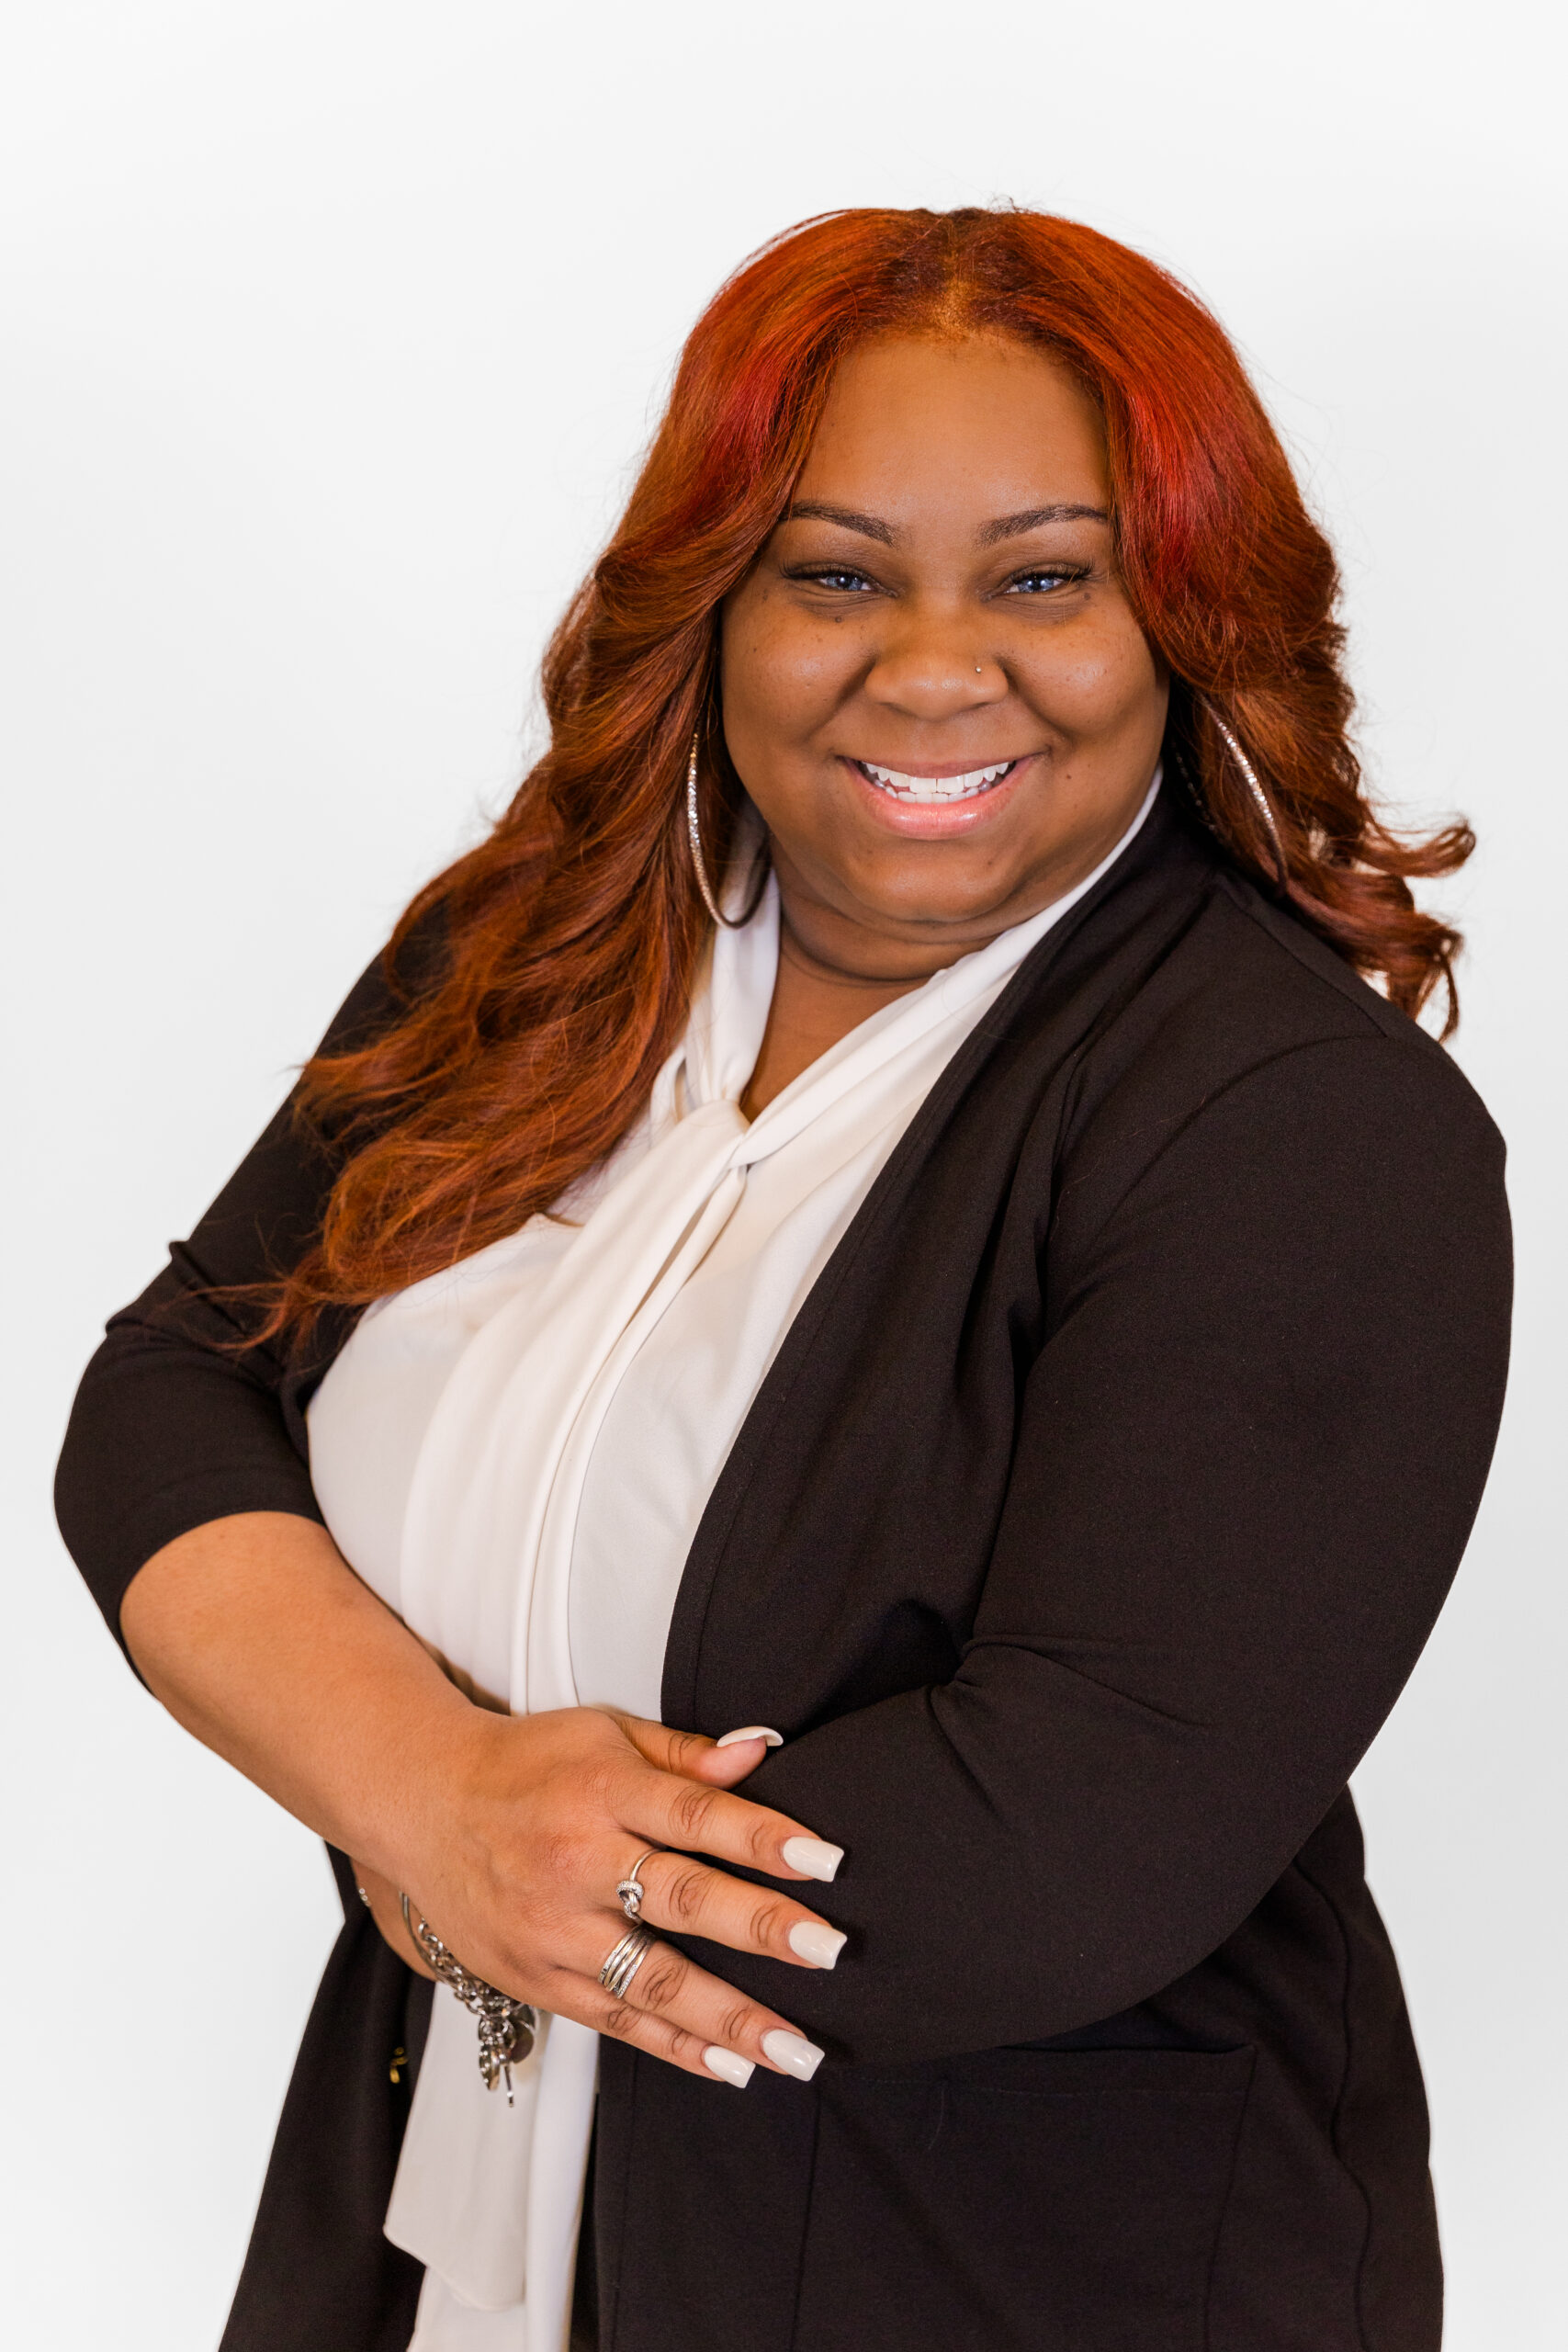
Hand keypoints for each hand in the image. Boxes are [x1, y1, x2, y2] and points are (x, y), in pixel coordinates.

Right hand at [351, 1707, 845, 2088]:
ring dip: (730, 2018)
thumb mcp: (603, 1733)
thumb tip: (763, 1751)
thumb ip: (685, 1751)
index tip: (827, 1859)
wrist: (420, 1805)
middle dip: (761, 1928)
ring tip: (795, 2048)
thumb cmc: (526, 1765)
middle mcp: (577, 1860)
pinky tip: (732, 2065)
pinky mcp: (537, 1979)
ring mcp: (554, 1929)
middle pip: (681, 1899)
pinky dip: (675, 2048)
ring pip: (653, 1979)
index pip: (695, 1815)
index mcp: (601, 1788)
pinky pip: (616, 2021)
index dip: (763, 1837)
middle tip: (829, 1950)